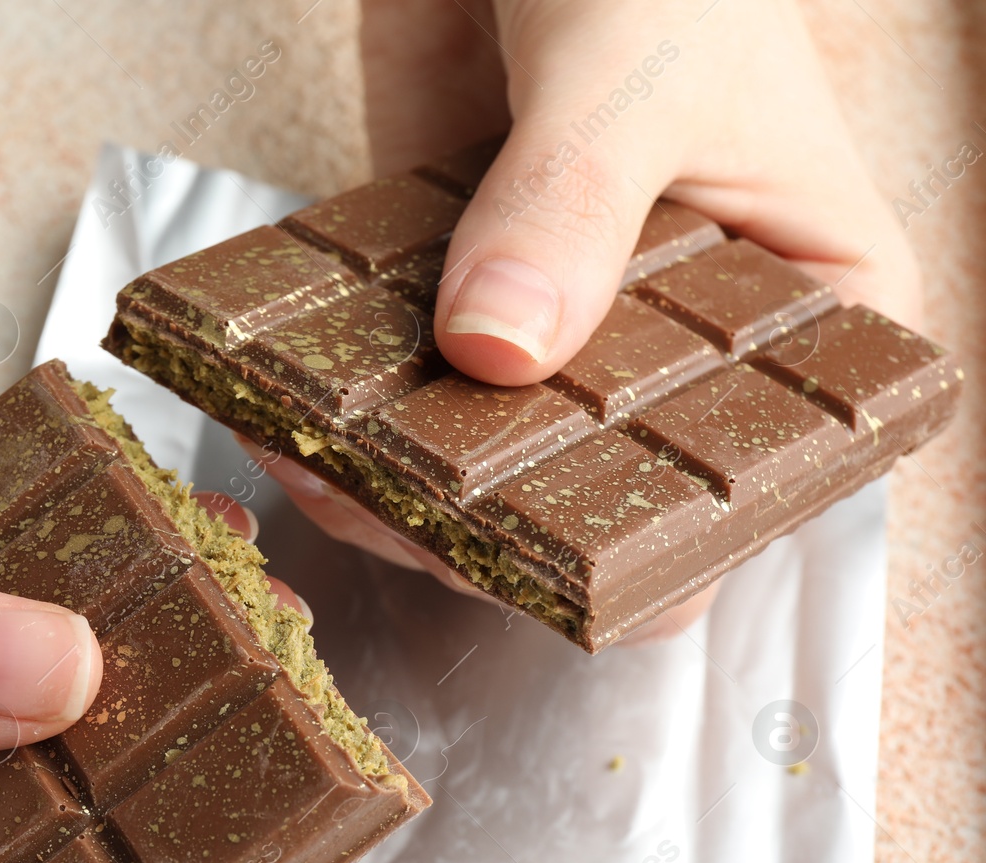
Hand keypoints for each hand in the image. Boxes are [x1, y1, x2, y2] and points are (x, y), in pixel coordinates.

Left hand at [301, 0, 920, 640]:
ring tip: (307, 463)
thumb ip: (570, 204)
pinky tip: (281, 412)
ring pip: (484, 456)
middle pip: (595, 498)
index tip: (538, 563)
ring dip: (390, 478)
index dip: (650, 557)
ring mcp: (565, 322)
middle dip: (487, 526)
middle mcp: (687, 344)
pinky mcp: (460, 285)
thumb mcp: (638, 69)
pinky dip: (339, 400)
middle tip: (383, 507)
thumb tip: (494, 352)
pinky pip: (400, 375)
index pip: (751, 498)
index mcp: (810, 317)